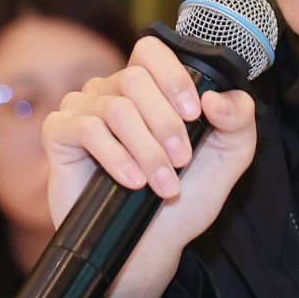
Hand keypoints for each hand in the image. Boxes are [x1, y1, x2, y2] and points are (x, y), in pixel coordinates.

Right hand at [42, 35, 258, 297]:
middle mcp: (111, 91)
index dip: (172, 76)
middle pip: (134, 79)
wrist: (151, 246)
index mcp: (148, 88)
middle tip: (181, 161)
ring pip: (116, 108)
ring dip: (147, 149)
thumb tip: (215, 97)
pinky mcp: (60, 136)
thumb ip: (238, 121)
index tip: (194, 115)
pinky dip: (115, 156)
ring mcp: (82, 111)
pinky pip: (86, 129)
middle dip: (165, 124)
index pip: (150, 51)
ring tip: (163, 184)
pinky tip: (132, 181)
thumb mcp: (227, 159)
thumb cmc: (185, 199)